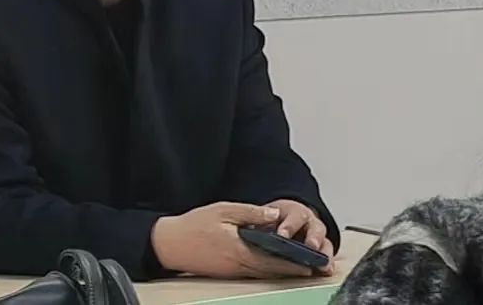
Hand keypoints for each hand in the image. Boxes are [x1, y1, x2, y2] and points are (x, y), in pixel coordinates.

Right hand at [150, 202, 316, 278]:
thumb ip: (250, 213)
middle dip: (293, 270)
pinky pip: (251, 271)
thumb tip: (274, 214)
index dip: (294, 263)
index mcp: (240, 249)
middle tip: (312, 269)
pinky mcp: (226, 272)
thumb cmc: (194, 225)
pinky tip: (271, 263)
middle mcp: (239, 265)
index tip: (310, 263)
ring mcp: (233, 271)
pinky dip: (265, 268)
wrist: (170, 243)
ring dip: (280, 270)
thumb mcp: (223, 210)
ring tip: (298, 267)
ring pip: (262, 272)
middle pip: (272, 270)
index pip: (273, 259)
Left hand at [265, 199, 335, 275]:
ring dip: (324, 253)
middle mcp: (310, 224)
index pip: (294, 216)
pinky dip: (327, 265)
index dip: (289, 226)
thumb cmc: (274, 220)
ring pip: (326, 243)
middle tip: (310, 247)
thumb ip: (260, 220)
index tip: (282, 235)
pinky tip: (325, 271)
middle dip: (313, 238)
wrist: (282, 222)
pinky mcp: (322, 253)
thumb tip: (251, 229)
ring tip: (321, 264)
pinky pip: (328, 259)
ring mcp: (318, 239)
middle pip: (315, 229)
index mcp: (295, 212)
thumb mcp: (265, 216)